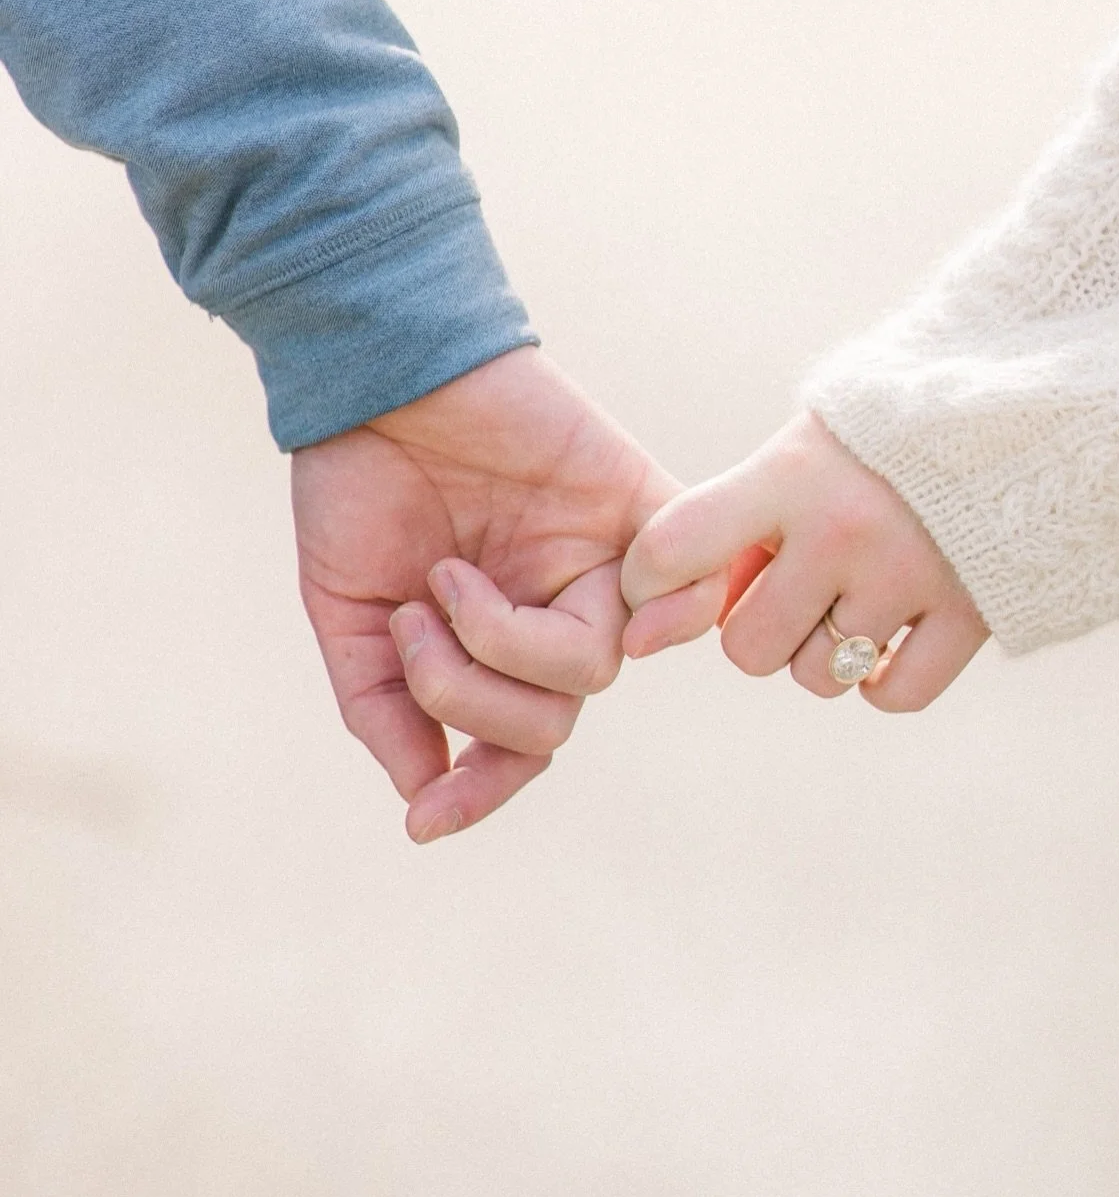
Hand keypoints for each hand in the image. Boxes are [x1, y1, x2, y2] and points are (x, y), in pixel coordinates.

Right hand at [292, 348, 696, 841]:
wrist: (377, 376)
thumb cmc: (359, 483)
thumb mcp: (349, 613)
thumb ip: (385, 708)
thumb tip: (425, 798)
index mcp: (494, 639)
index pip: (516, 745)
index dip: (478, 792)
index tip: (426, 821)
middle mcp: (554, 608)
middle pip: (552, 722)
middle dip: (467, 694)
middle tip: (415, 620)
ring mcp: (600, 561)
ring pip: (592, 669)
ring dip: (500, 641)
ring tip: (447, 576)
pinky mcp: (639, 504)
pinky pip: (690, 580)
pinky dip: (670, 609)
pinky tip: (611, 606)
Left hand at [620, 411, 987, 710]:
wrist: (1026, 405)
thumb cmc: (886, 435)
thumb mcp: (805, 447)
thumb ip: (739, 516)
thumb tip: (669, 611)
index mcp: (789, 475)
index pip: (675, 546)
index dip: (648, 580)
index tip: (658, 585)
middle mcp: (843, 531)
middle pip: (748, 648)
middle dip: (757, 628)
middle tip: (789, 589)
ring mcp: (910, 577)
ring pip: (817, 676)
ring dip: (821, 652)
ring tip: (849, 598)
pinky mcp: (972, 615)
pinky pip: (892, 696)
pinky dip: (881, 681)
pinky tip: (888, 638)